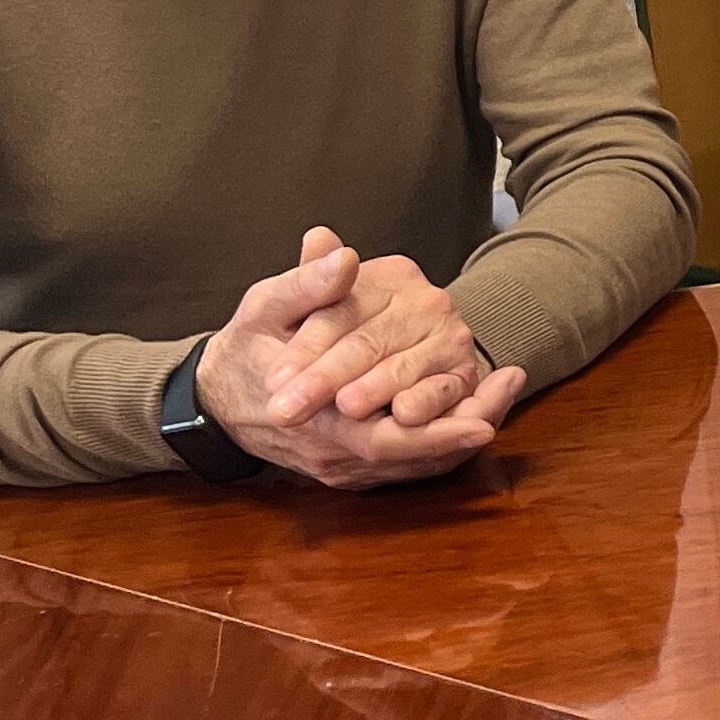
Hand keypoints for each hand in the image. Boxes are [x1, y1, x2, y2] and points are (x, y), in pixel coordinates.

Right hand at [198, 229, 526, 489]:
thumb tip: (341, 254)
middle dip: (457, 438)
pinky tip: (477, 412)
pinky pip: (405, 462)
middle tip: (501, 414)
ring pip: (411, 464)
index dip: (435, 433)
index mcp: (309, 420)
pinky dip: (441, 443)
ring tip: (500, 401)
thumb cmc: (248, 346)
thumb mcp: (264, 308)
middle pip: (407, 460)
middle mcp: (331, 453)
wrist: (218, 397)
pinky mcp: (353, 464)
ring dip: (456, 439)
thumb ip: (305, 285)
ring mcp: (343, 465)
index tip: (483, 420)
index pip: (380, 440)